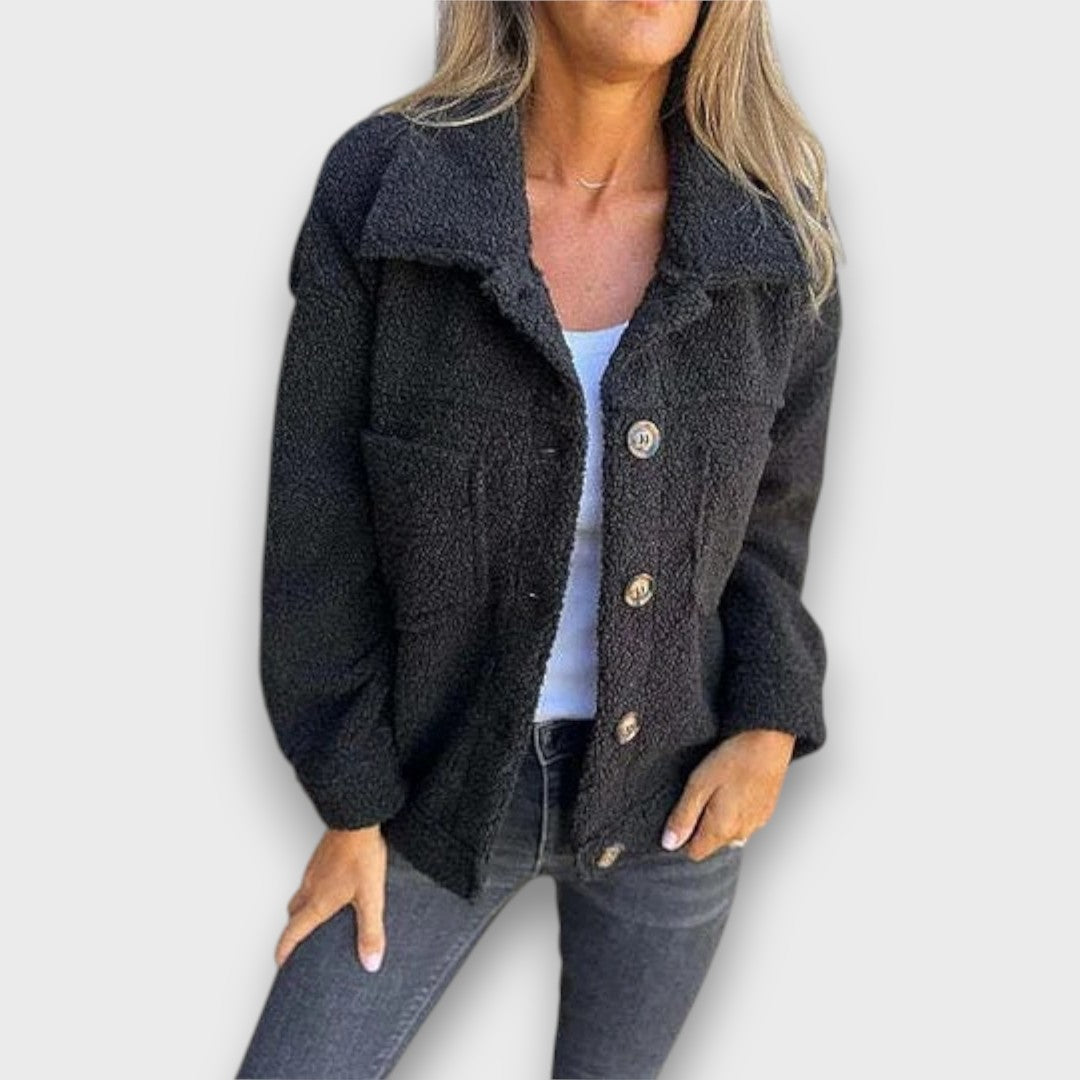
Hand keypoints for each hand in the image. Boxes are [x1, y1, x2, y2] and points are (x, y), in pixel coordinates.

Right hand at [275, 825, 389, 972]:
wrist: (357, 819)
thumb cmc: (362, 854)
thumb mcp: (370, 897)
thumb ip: (370, 931)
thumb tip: (370, 962)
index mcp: (318, 902)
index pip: (293, 932)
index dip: (285, 950)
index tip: (281, 962)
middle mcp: (310, 887)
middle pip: (293, 914)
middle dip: (294, 930)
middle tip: (298, 941)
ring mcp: (313, 870)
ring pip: (301, 896)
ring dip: (304, 909)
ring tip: (317, 917)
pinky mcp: (320, 857)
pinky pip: (310, 880)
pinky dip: (314, 891)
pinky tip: (332, 888)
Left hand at [662, 729, 794, 858]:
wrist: (770, 740)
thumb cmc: (734, 759)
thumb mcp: (698, 784)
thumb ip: (683, 817)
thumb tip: (669, 843)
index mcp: (722, 830)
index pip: (695, 853)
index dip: (682, 838)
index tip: (680, 814)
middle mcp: (742, 833)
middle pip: (712, 843)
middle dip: (701, 826)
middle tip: (700, 793)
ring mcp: (757, 822)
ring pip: (729, 831)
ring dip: (719, 817)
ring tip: (718, 787)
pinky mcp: (766, 810)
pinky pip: (744, 819)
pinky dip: (736, 808)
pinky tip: (734, 785)